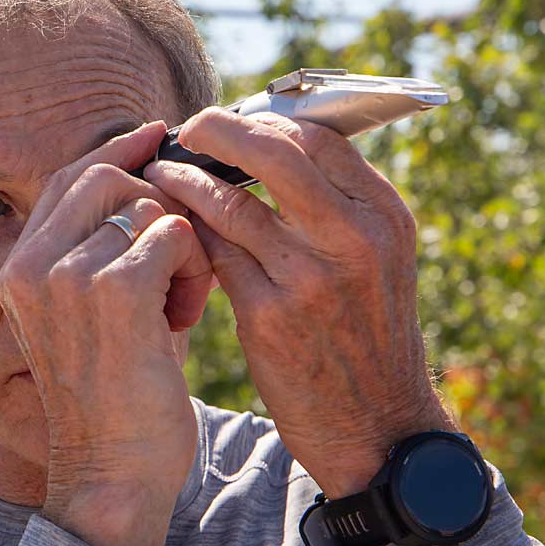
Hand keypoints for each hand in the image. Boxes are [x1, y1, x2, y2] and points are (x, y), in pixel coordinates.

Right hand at [0, 121, 212, 545]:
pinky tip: (183, 318)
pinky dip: (193, 270)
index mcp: (17, 268)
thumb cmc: (114, 396)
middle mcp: (31, 264)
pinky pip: (174, 236)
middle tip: (175, 264)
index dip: (119, 151)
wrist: (113, 472)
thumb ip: (102, 251)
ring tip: (178, 302)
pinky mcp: (114, 292)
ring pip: (148, 205)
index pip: (68, 178)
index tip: (159, 136)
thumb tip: (153, 179)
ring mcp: (67, 276)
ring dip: (180, 246)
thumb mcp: (90, 317)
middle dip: (157, 204)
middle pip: (107, 176)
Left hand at [145, 108, 454, 498]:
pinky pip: (214, 254)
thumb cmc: (367, 335)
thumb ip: (337, 206)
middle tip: (189, 129)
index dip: (266, 120)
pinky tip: (169, 226)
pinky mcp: (269, 317)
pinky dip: (188, 231)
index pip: (318, 138)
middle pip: (274, 153)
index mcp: (384, 215)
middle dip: (220, 131)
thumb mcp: (377, 260)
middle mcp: (354, 238)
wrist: (378, 425)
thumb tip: (271, 148)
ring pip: (231, 202)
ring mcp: (310, 278)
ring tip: (160, 172)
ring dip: (186, 180)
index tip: (232, 120)